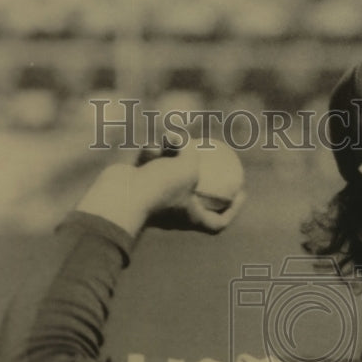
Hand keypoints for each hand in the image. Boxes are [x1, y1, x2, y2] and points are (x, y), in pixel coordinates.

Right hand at [77, 143, 244, 235]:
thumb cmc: (160, 188)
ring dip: (172, 155)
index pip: (217, 223)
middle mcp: (173, 212)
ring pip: (169, 175)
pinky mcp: (137, 187)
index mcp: (190, 219)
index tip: (240, 193)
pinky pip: (150, 168)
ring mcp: (154, 199)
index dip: (232, 211)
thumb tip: (189, 143)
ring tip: (175, 139)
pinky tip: (154, 143)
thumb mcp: (188, 167)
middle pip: (194, 198)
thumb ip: (192, 153)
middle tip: (214, 161)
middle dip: (202, 178)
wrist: (120, 198)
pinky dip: (153, 156)